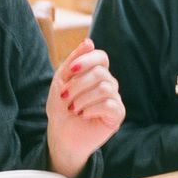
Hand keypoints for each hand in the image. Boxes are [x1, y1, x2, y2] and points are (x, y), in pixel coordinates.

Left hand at [46, 39, 125, 177]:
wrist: (60, 135)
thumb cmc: (61, 108)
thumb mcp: (61, 81)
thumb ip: (73, 61)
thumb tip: (89, 41)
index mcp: (95, 73)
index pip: (101, 57)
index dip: (87, 60)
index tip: (70, 70)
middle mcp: (108, 83)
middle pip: (100, 73)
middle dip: (78, 84)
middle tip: (65, 97)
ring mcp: (114, 99)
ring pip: (105, 88)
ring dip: (83, 98)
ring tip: (73, 108)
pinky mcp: (117, 115)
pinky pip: (110, 105)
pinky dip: (92, 109)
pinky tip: (83, 115)